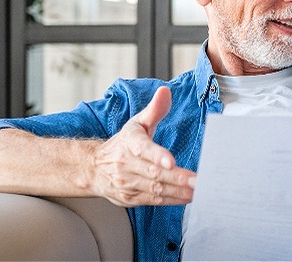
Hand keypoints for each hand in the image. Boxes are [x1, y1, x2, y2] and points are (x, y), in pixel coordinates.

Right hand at [89, 86, 195, 206]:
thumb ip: (154, 109)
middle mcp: (126, 164)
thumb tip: (165, 91)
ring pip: (155, 189)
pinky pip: (153, 200)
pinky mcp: (130, 198)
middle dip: (177, 178)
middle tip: (198, 180)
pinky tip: (187, 197)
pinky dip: (171, 200)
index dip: (157, 155)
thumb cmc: (123, 143)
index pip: (143, 148)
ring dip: (177, 191)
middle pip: (154, 173)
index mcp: (129, 142)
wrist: (94, 168)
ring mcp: (127, 183)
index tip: (171, 161)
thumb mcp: (137, 123)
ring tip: (198, 190)